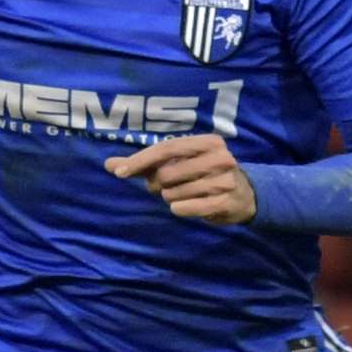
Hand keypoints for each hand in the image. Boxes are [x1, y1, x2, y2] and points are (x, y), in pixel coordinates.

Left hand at [105, 134, 257, 225]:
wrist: (243, 196)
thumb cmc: (203, 175)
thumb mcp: (179, 163)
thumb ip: (144, 164)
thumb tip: (109, 164)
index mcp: (208, 142)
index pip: (166, 148)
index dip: (141, 160)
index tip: (119, 172)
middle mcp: (220, 157)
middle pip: (167, 172)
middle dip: (158, 184)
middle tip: (165, 187)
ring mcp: (225, 180)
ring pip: (174, 193)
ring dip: (170, 197)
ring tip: (181, 195)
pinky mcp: (225, 202)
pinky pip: (185, 208)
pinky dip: (179, 209)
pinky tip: (184, 206)